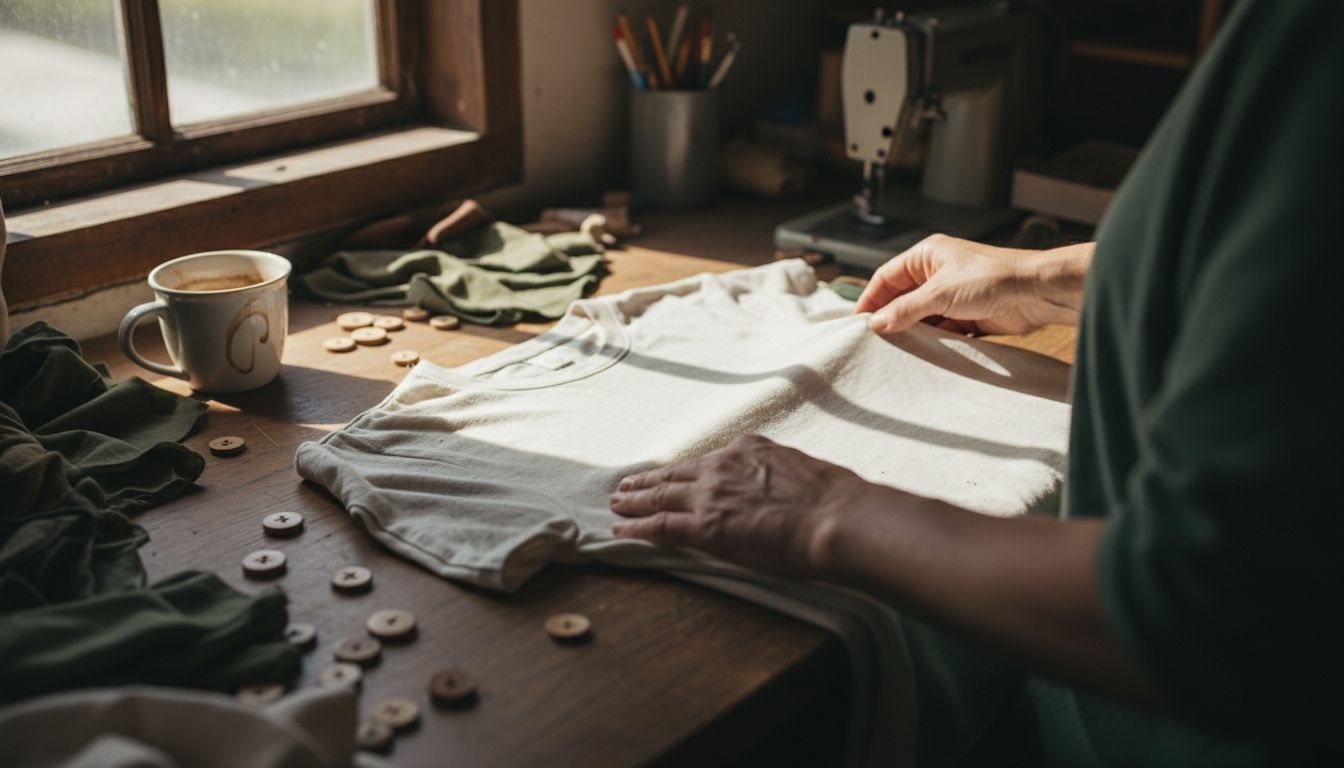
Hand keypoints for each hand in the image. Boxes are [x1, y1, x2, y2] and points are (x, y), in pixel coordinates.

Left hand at [609, 435, 875, 576]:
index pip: (705, 462)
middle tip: (626, 484)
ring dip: (634, 500)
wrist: (835, 516)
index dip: (683, 471)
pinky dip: (636, 527)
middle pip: (674, 474)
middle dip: (647, 481)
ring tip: (616, 503)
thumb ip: (776, 475)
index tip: (671, 474)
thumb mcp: (799, 470)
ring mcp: (710, 495)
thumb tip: (779, 488)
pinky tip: (620, 528)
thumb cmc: (832, 500)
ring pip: (659, 496)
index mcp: (747, 449)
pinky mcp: (704, 526)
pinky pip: (660, 525)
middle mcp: (722, 465)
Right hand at [855, 234, 1092, 334]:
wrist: (1036, 293)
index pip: (887, 277)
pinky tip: (922, 353)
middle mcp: (938, 272)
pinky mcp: (967, 315)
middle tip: (873, 340)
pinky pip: (940, 329)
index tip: (858, 322)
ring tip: (895, 350)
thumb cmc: (992, 278)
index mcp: (928, 256)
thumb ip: (906, 310)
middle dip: (890, 317)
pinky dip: (932, 340)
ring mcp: (952, 294)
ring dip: (911, 331)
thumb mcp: (940, 294)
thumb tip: (877, 323)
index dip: (870, 298)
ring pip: (921, 316)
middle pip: (902, 297)